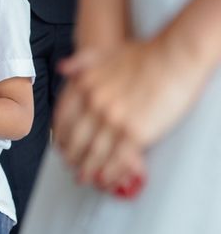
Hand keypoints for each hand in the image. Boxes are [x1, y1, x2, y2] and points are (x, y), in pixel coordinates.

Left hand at [54, 36, 205, 194]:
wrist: (174, 55)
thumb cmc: (143, 53)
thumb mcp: (102, 53)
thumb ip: (79, 63)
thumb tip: (61, 68)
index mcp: (83, 87)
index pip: (63, 118)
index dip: (60, 136)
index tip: (60, 145)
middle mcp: (94, 105)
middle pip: (76, 140)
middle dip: (73, 157)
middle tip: (72, 166)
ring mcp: (114, 121)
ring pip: (94, 153)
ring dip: (88, 170)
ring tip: (86, 178)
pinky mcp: (136, 133)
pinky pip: (117, 159)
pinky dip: (110, 173)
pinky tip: (106, 179)